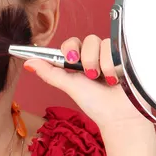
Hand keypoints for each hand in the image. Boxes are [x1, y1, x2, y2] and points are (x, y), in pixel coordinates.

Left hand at [23, 35, 149, 130]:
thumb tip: (28, 62)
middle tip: (91, 75)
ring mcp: (113, 55)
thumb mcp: (69, 86)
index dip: (70, 49)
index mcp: (80, 62)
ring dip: (102, 65)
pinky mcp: (127, 55)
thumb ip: (50, 73)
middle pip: (88, 40)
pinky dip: (115, 65)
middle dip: (87, 59)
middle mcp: (97, 56)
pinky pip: (117, 47)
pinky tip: (118, 78)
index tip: (70, 60)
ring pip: (103, 43)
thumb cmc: (96, 104)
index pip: (72, 43)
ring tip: (108, 80)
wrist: (121, 116)